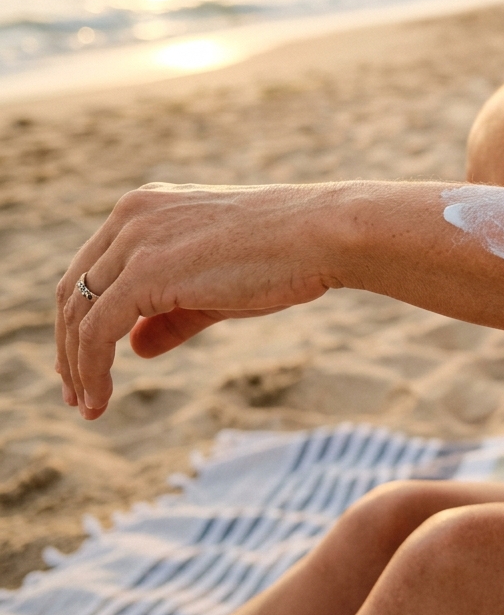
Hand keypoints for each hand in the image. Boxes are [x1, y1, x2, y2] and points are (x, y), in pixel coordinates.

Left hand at [54, 183, 336, 419]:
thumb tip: (135, 348)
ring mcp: (135, 241)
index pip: (91, 268)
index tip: (83, 364)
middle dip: (68, 348)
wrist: (323, 235)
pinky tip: (101, 400)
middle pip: (73, 292)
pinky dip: (92, 370)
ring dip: (77, 367)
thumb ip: (171, 313)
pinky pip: (98, 332)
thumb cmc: (285, 256)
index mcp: (145, 208)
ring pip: (79, 315)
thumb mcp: (216, 288)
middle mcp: (131, 216)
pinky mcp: (146, 272)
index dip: (80, 320)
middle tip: (76, 394)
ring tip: (88, 406)